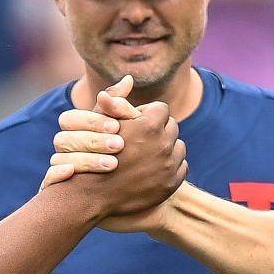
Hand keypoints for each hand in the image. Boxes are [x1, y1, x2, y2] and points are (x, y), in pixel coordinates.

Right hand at [42, 77, 140, 187]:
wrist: (111, 194)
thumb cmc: (116, 154)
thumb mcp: (120, 129)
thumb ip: (120, 107)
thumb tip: (128, 79)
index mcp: (73, 130)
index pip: (71, 119)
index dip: (93, 122)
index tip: (117, 126)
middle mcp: (63, 147)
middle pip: (65, 138)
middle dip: (94, 141)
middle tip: (120, 145)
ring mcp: (58, 166)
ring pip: (58, 158)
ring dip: (84, 160)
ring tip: (113, 164)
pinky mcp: (54, 187)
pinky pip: (48, 179)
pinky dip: (58, 174)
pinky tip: (73, 174)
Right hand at [92, 101, 185, 219]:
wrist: (91, 195)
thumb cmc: (91, 153)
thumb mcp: (99, 122)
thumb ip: (116, 99)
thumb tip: (129, 78)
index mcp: (148, 125)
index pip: (161, 109)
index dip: (147, 115)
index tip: (136, 124)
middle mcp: (163, 144)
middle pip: (172, 127)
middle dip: (159, 131)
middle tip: (142, 140)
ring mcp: (168, 166)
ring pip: (179, 147)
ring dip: (166, 149)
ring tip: (147, 155)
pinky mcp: (171, 183)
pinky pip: (181, 167)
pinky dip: (170, 167)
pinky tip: (153, 170)